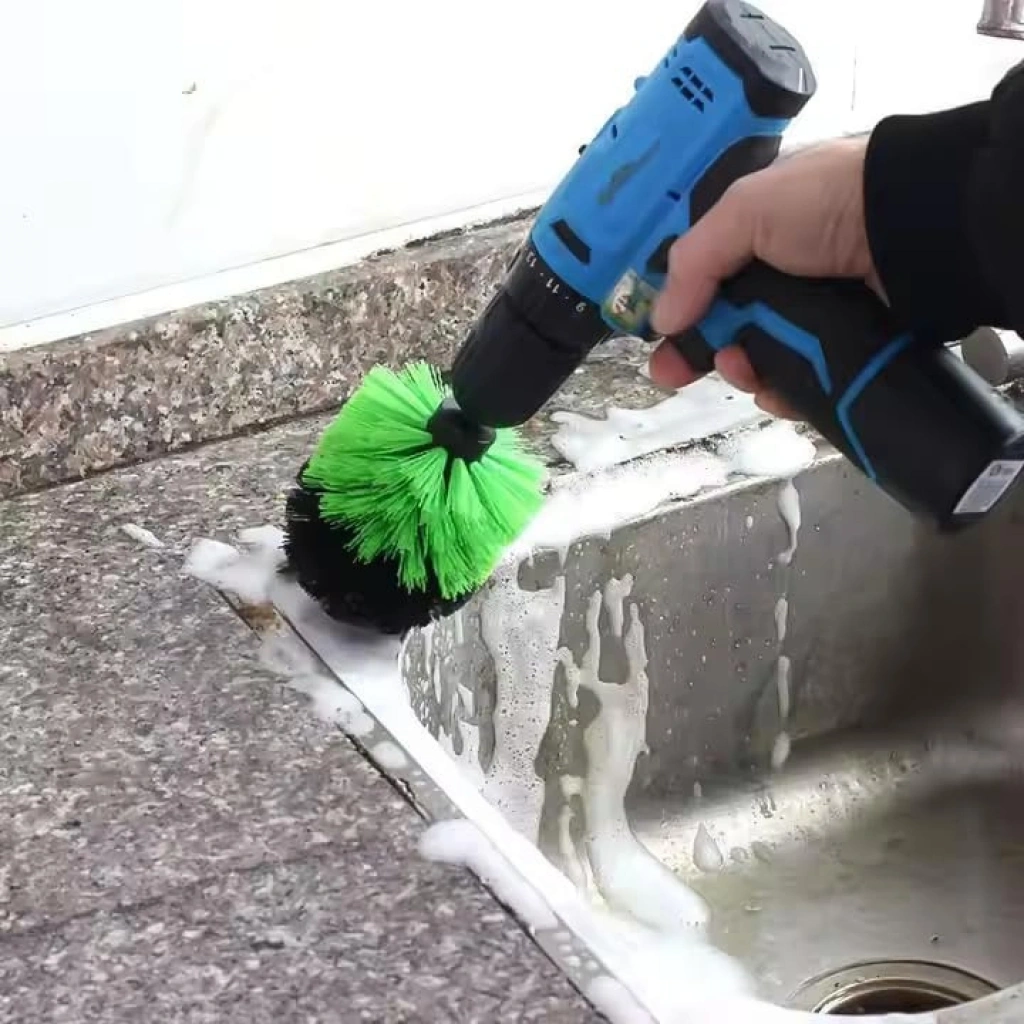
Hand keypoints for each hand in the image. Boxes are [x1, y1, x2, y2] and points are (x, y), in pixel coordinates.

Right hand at [648, 136, 881, 418]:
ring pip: (761, 362)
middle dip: (705, 353)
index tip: (661, 348)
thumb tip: (662, 320)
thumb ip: (694, 262)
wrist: (915, 227)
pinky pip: (802, 384)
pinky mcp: (843, 348)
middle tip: (688, 371)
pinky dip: (785, 393)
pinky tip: (778, 391)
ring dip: (743, 374)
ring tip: (745, 370)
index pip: (704, 280)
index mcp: (757, 232)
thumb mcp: (746, 210)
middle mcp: (783, 276)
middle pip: (728, 330)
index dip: (679, 314)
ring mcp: (814, 315)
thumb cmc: (829, 200)